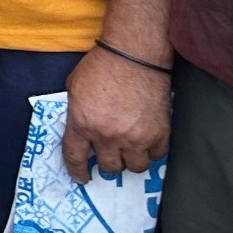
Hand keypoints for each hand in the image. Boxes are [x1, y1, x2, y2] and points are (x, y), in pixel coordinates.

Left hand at [62, 44, 171, 181]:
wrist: (134, 55)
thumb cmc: (101, 65)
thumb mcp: (74, 87)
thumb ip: (76, 112)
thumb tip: (79, 129)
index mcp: (82, 123)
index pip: (75, 157)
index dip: (77, 171)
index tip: (82, 177)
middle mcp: (108, 135)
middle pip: (109, 167)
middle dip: (107, 162)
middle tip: (110, 154)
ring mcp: (135, 137)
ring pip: (134, 167)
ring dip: (130, 160)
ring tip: (129, 149)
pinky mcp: (159, 134)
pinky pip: (156, 156)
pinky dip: (151, 152)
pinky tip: (147, 142)